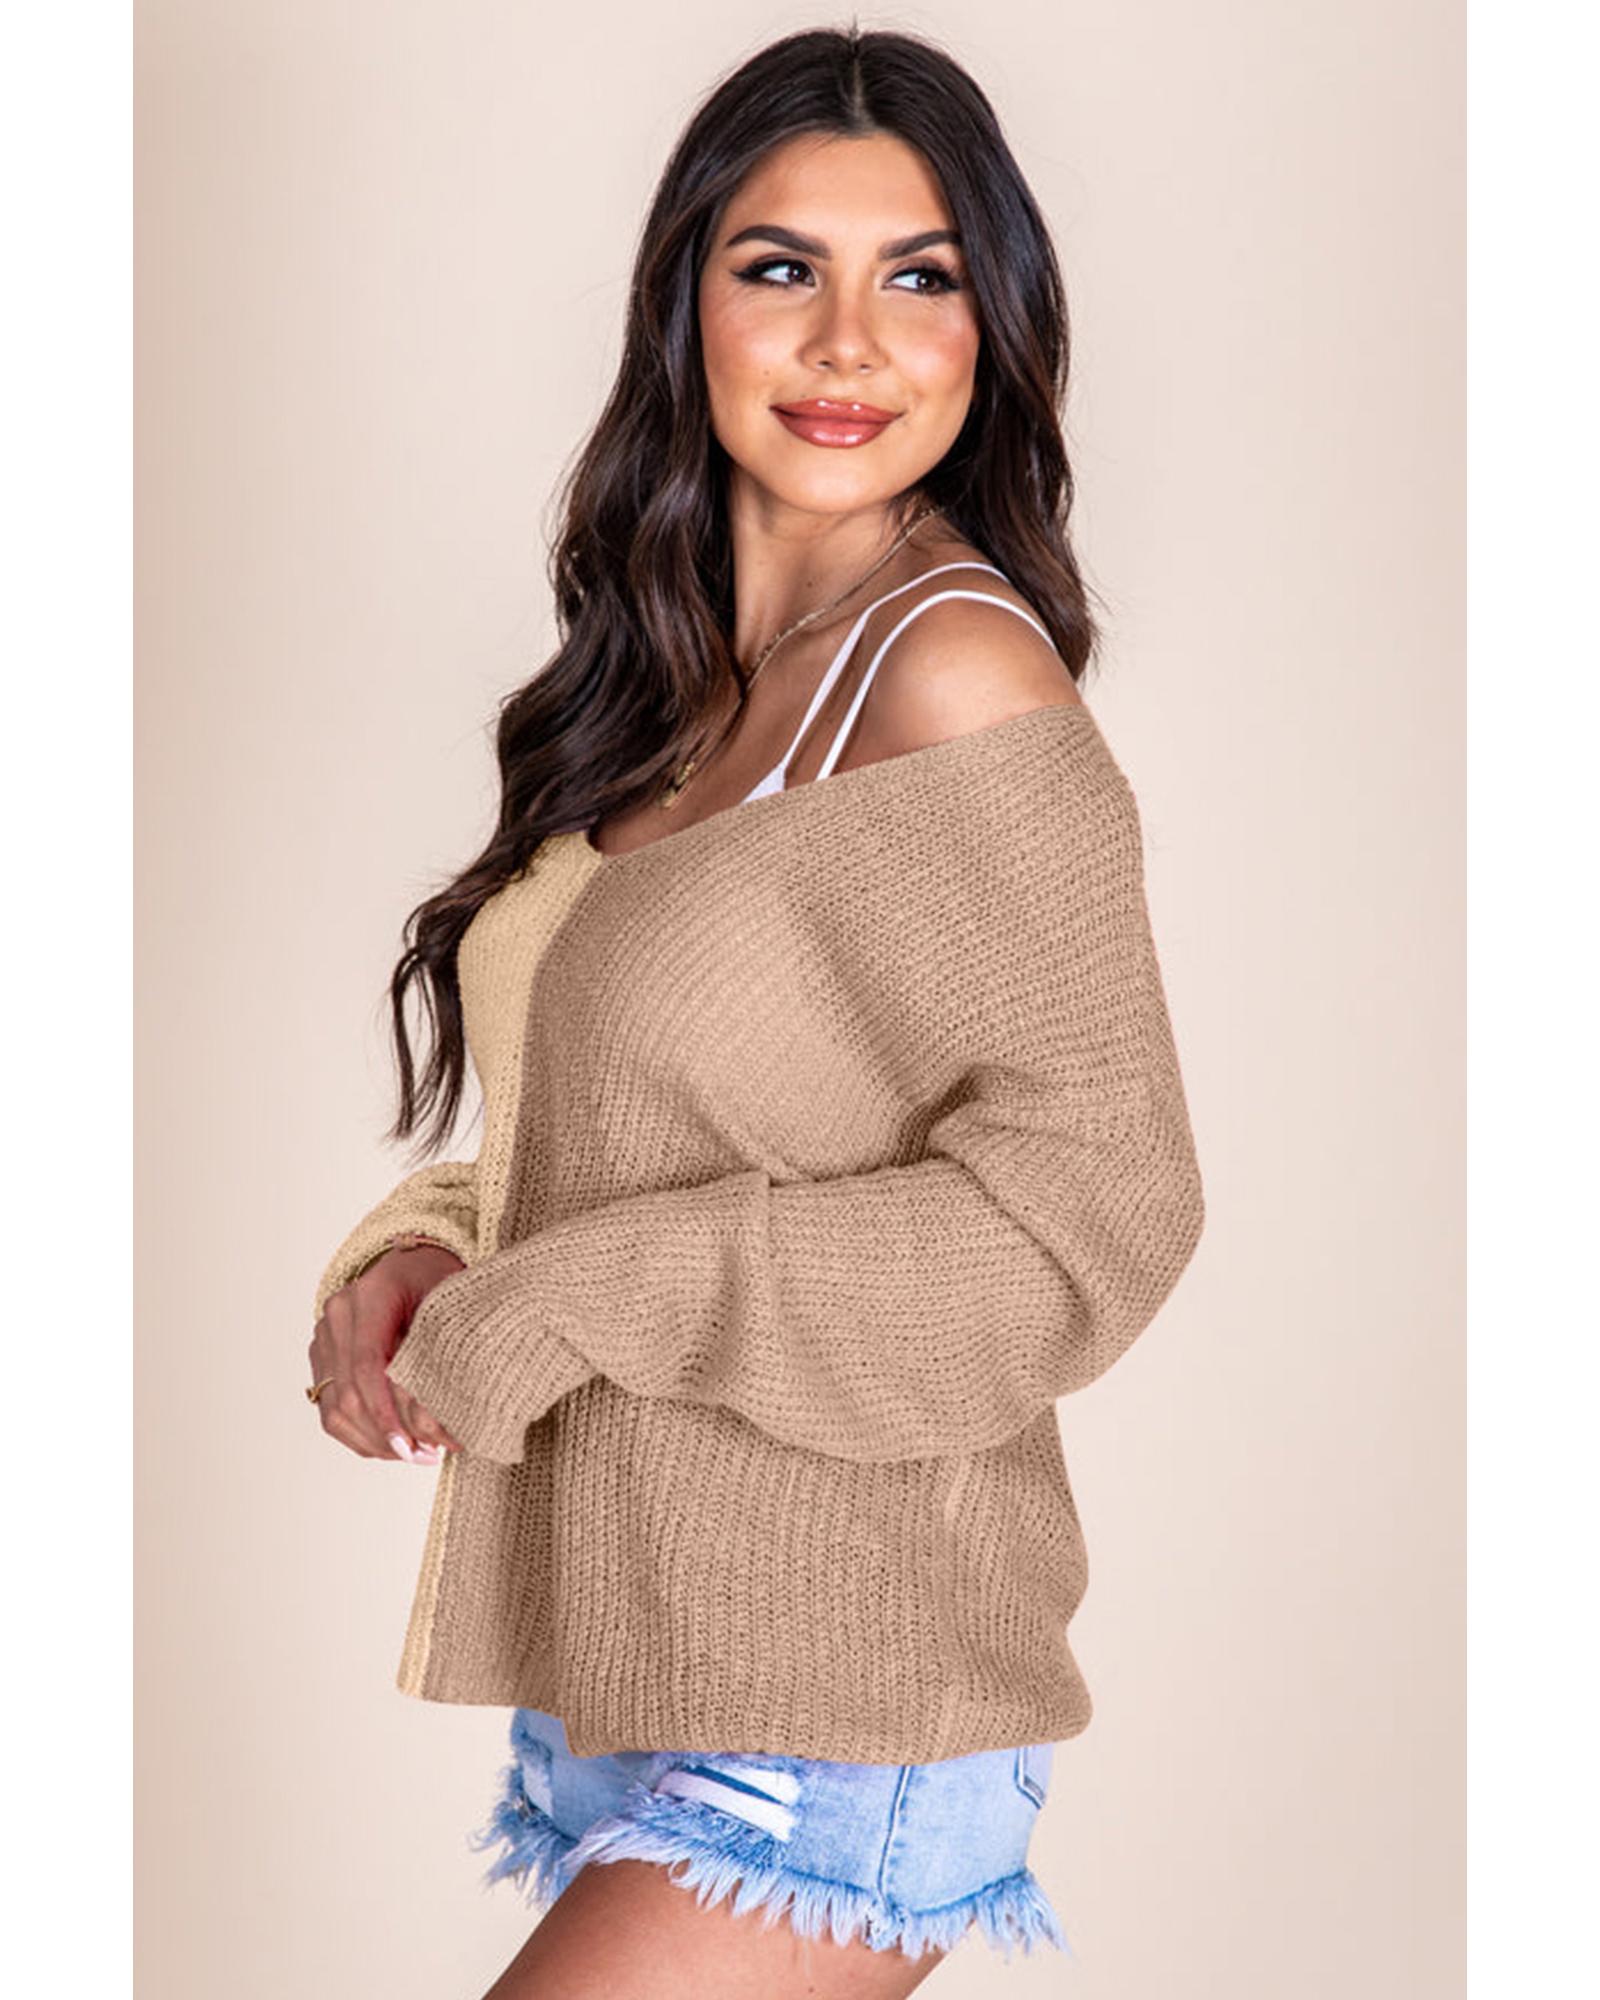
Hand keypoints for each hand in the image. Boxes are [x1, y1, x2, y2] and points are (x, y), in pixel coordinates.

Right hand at [308, 1244, 467, 1462]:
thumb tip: (433, 1424)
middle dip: (386, 1435)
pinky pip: (331, 1409)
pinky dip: (361, 1435)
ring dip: (375, 1442)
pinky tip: (393, 1445)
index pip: (367, 1367)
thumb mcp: (448, 1305)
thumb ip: (439, 1357)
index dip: (386, 1413)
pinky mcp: (322, 1358)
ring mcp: (324, 1339)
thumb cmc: (435, 1281)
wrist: (412, 1264)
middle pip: (348, 1394)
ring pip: (335, 1409)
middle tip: (426, 1456)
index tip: (411, 1445)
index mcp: (367, 1297)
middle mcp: (336, 1317)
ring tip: (415, 1455)